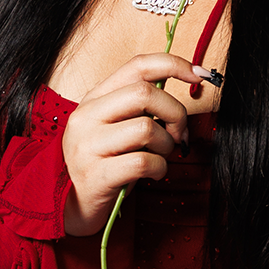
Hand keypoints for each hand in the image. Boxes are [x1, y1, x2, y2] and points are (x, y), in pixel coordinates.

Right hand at [60, 54, 208, 236]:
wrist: (69, 204)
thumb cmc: (103, 162)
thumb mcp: (114, 127)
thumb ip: (139, 107)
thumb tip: (183, 90)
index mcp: (94, 98)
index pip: (138, 66)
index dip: (174, 64)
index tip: (199, 73)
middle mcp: (87, 116)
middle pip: (145, 93)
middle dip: (175, 113)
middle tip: (179, 134)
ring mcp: (88, 145)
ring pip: (147, 128)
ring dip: (166, 145)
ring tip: (159, 156)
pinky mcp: (97, 175)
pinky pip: (144, 162)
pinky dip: (159, 168)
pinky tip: (153, 174)